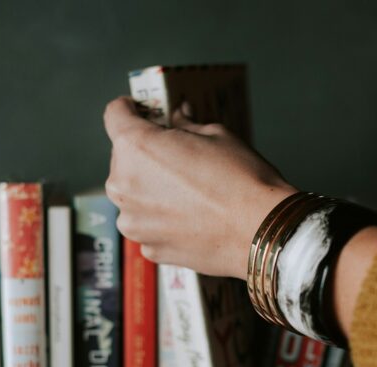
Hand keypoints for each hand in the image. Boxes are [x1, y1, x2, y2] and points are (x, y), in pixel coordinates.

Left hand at [103, 96, 296, 278]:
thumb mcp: (216, 135)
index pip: (115, 115)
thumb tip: (179, 118)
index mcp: (136, 147)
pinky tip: (192, 218)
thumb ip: (186, 126)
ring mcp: (133, 222)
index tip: (140, 111)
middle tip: (178, 157)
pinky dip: (163, 219)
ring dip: (151, 190)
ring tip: (189, 193)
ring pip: (134, 195)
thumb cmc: (242, 181)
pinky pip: (148, 225)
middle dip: (146, 154)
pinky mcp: (149, 248)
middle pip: (123, 158)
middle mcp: (124, 185)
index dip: (128, 109)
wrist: (261, 232)